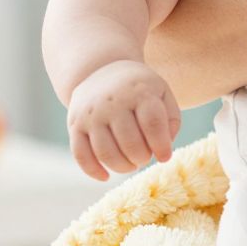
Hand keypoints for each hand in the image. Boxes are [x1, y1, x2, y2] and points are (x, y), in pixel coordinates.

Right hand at [66, 59, 181, 180]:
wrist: (102, 69)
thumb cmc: (139, 89)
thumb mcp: (162, 93)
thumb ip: (171, 120)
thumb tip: (164, 152)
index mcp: (139, 91)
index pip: (153, 123)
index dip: (161, 146)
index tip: (164, 157)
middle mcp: (113, 102)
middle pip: (130, 143)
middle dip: (142, 158)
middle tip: (145, 157)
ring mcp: (91, 114)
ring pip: (106, 153)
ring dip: (122, 167)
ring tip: (131, 164)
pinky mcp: (74, 125)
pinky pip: (81, 155)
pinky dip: (93, 171)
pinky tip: (105, 176)